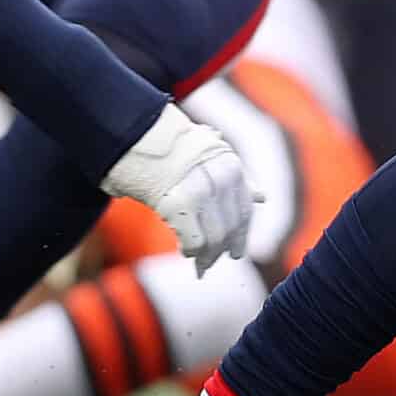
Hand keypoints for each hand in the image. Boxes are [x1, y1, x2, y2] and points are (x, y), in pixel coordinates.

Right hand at [102, 104, 260, 271]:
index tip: (236, 252)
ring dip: (207, 255)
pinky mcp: (176, 203)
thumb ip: (239, 178)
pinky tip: (185, 252)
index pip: (244, 211)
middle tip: (211, 264)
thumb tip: (262, 197)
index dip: (240, 235)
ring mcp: (200, 191)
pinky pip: (194, 240)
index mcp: (231, 166)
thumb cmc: (169, 145)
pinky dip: (191, 250)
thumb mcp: (212, 154)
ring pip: (214, 237)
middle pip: (230, 227)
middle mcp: (221, 179)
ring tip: (199, 264)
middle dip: (223, 249)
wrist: (133, 131)